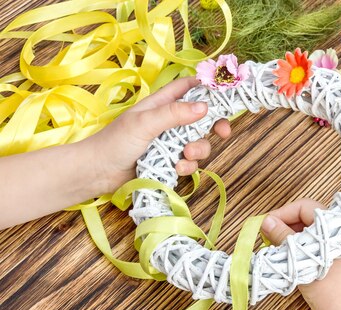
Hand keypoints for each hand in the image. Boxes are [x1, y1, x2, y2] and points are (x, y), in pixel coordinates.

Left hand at [84, 77, 230, 193]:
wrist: (98, 173)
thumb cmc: (115, 142)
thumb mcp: (144, 122)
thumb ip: (174, 114)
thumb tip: (205, 107)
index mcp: (162, 103)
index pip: (189, 88)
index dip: (208, 88)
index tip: (226, 95)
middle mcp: (169, 121)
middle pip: (202, 118)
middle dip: (214, 125)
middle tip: (223, 132)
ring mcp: (170, 143)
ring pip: (199, 143)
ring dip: (198, 150)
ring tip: (184, 156)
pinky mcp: (170, 162)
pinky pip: (189, 163)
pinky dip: (187, 166)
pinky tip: (176, 169)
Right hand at [260, 199, 340, 309]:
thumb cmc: (327, 286)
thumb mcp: (300, 259)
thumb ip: (283, 237)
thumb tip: (266, 221)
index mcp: (337, 227)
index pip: (306, 207)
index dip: (283, 213)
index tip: (265, 225)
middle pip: (309, 218)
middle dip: (285, 224)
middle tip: (267, 236)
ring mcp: (340, 247)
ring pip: (311, 232)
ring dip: (291, 237)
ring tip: (275, 247)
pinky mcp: (336, 261)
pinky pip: (315, 245)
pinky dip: (300, 247)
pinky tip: (288, 257)